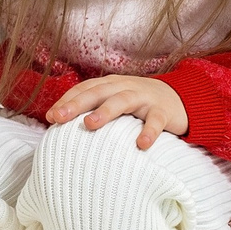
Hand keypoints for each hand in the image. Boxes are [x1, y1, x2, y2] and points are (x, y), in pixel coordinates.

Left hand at [45, 75, 185, 149]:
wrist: (180, 99)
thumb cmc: (138, 104)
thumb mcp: (115, 101)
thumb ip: (93, 109)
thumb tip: (59, 124)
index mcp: (110, 85)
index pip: (85, 89)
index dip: (67, 100)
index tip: (50, 117)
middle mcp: (125, 87)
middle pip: (98, 92)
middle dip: (77, 104)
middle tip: (59, 117)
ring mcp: (145, 97)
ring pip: (123, 100)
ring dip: (106, 111)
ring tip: (90, 125)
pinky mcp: (164, 110)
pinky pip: (155, 120)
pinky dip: (149, 131)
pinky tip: (141, 144)